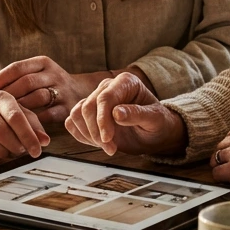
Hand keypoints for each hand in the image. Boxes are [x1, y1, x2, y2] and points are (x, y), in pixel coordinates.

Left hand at [0, 56, 96, 126]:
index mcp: (43, 62)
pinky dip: (36, 120)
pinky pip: (50, 114)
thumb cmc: (49, 83)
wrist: (83, 90)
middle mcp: (54, 73)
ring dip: (21, 107)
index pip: (17, 67)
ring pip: (38, 97)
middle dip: (8, 94)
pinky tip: (23, 127)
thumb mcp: (38, 73)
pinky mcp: (69, 106)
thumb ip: (18, 77)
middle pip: (27, 82)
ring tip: (5, 117)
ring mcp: (63, 89)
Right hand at [0, 91, 50, 164]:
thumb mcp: (21, 114)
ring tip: (10, 154)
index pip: (15, 116)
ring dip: (2, 152)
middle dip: (14, 145)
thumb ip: (34, 126)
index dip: (27, 136)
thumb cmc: (4, 115)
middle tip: (22, 151)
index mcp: (1, 97)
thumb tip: (44, 141)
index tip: (37, 151)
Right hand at [65, 72, 186, 157]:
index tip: (107, 139)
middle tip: (111, 148)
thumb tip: (116, 113)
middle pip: (87, 107)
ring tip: (108, 146)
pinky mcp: (89, 113)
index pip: (104, 98)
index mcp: (125, 82)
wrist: (154, 132)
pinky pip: (72, 122)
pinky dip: (81, 135)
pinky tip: (98, 143)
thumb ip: (137, 114)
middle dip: (96, 132)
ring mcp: (96, 99)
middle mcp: (108, 87)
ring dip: (89, 135)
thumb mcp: (154, 119)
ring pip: (77, 114)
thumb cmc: (158, 123)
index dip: (102, 120)